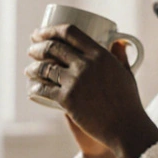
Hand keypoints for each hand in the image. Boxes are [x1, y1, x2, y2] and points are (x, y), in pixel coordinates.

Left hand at [26, 24, 157, 157]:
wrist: (125, 127)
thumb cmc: (128, 102)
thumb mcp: (126, 73)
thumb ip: (121, 56)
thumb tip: (119, 41)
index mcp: (100, 54)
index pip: (70, 32)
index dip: (51, 30)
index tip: (41, 32)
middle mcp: (86, 64)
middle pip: (53, 47)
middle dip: (37, 46)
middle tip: (32, 49)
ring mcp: (75, 82)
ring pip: (44, 68)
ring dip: (32, 67)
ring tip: (29, 69)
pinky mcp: (67, 99)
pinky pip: (44, 89)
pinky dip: (35, 88)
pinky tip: (32, 88)